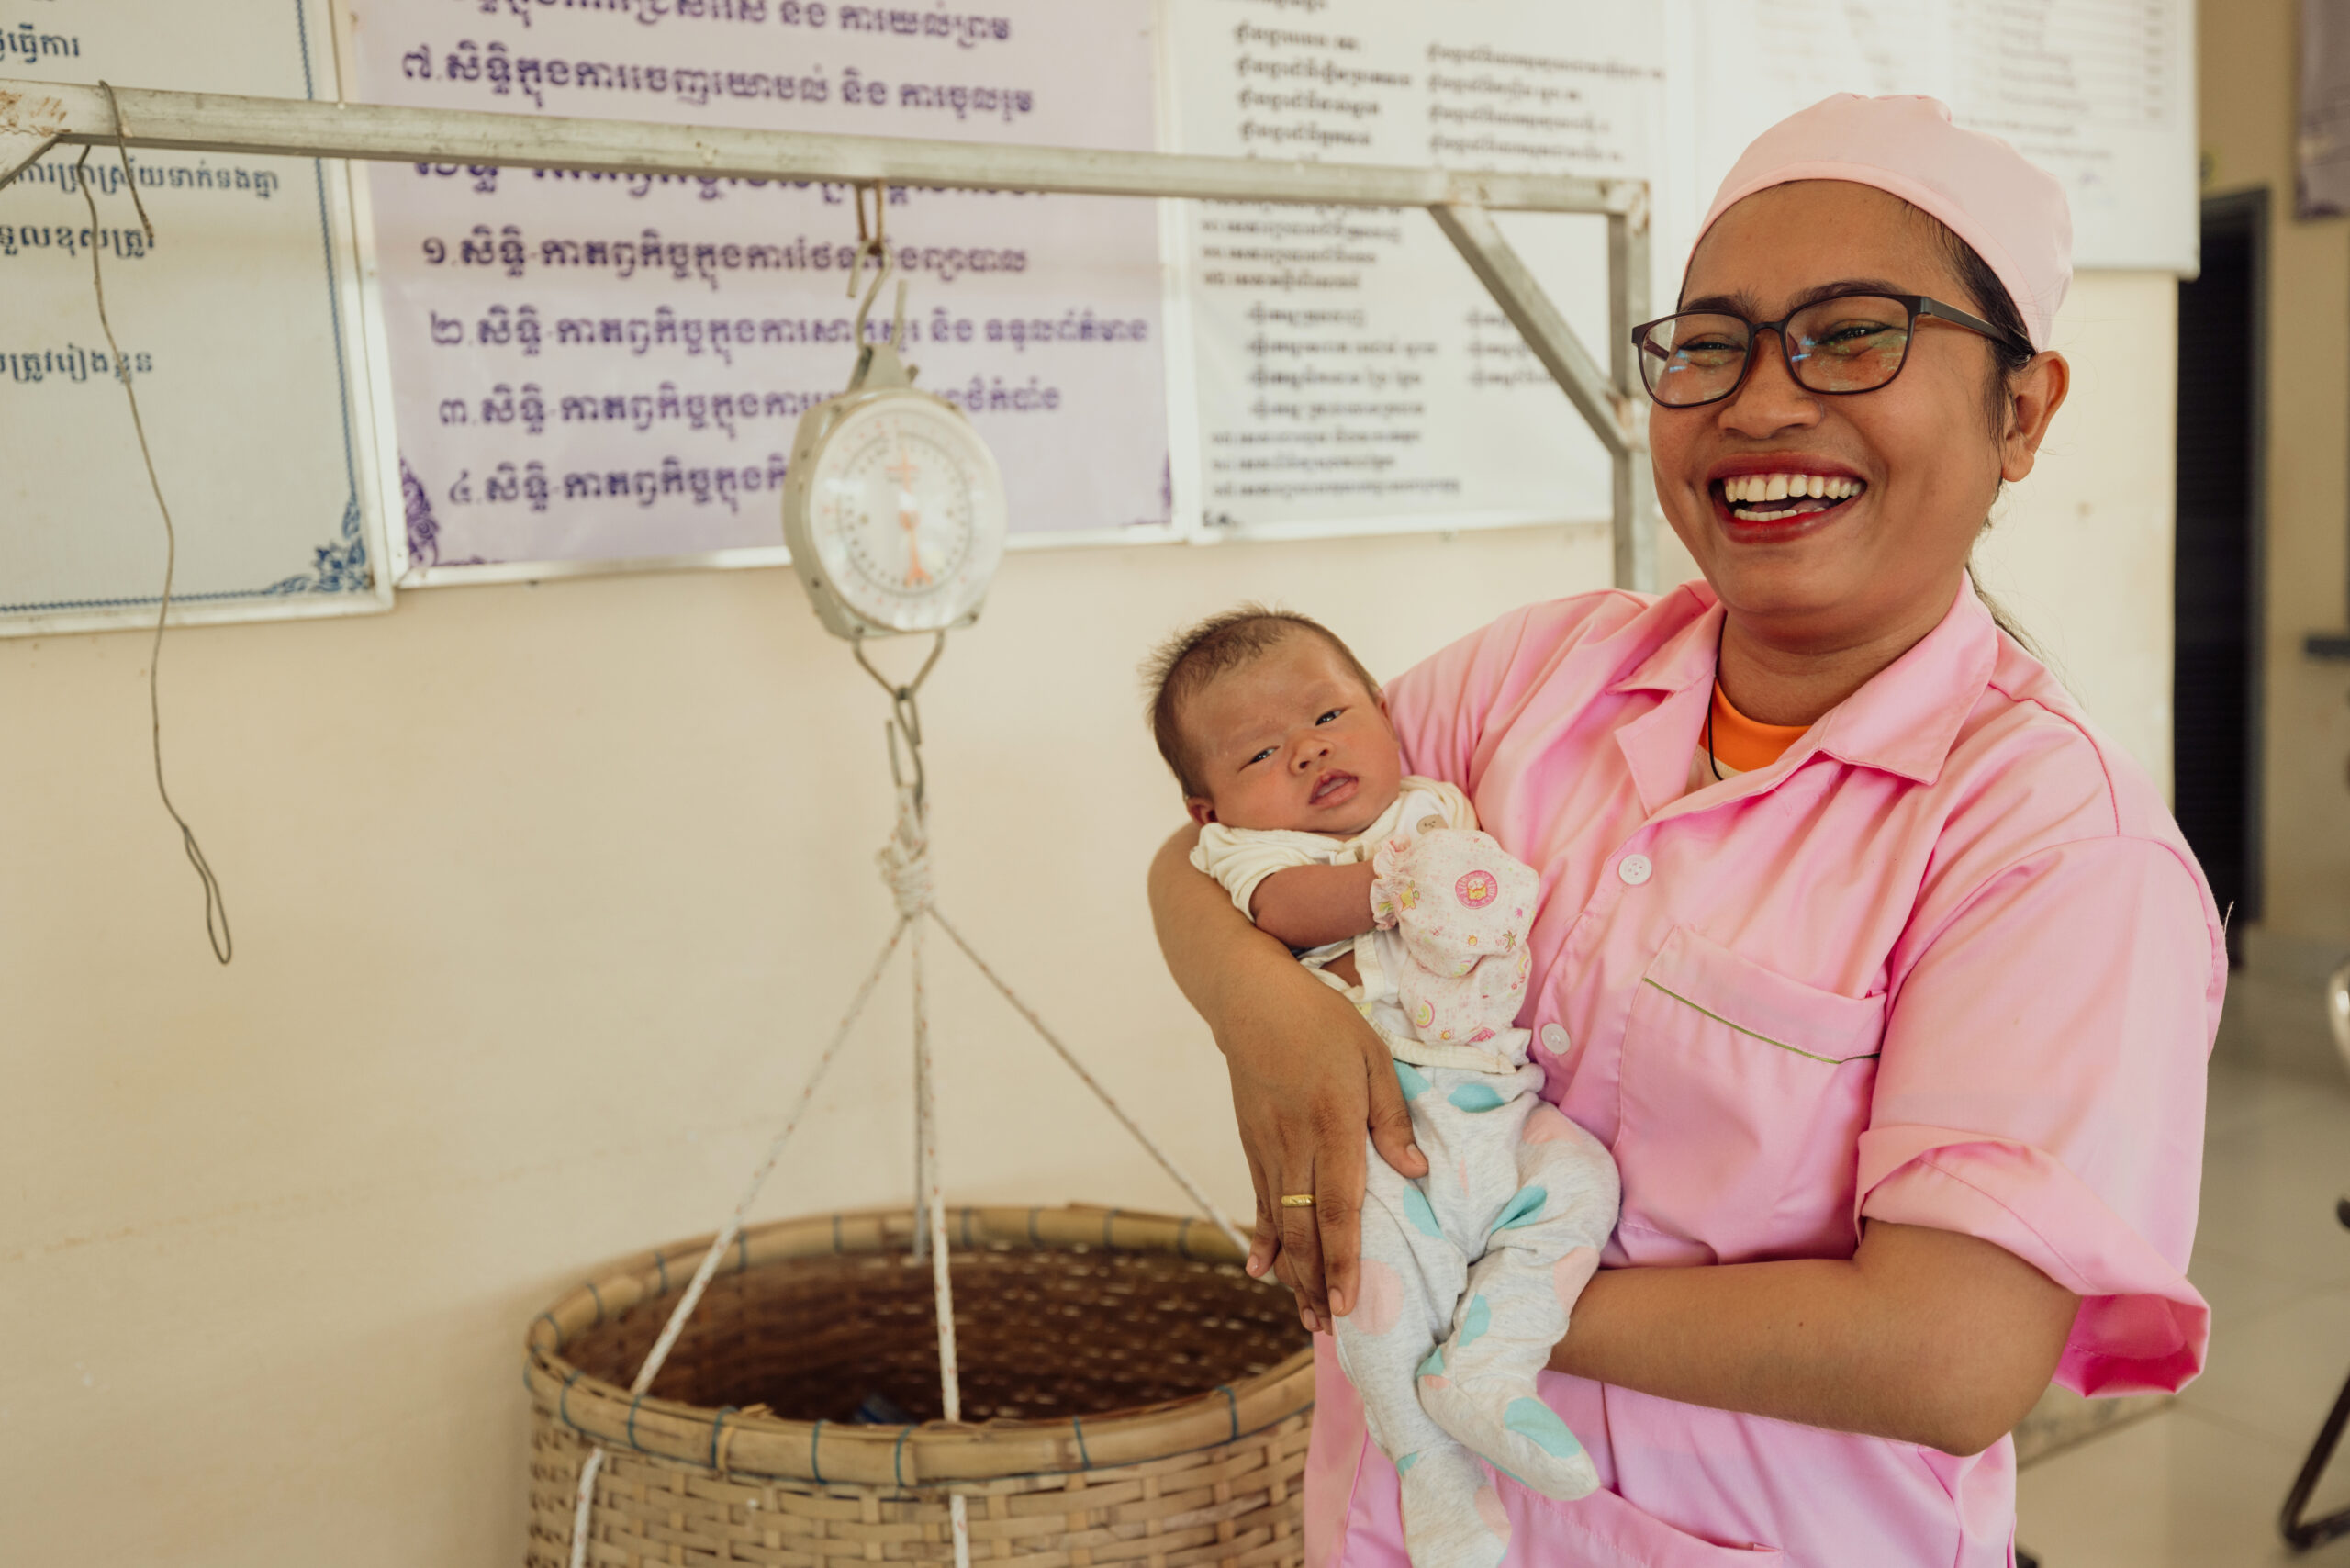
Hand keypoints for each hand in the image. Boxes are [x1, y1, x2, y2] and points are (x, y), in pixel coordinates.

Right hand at [1219, 976, 1425, 1331]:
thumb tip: (1414, 1173)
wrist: (1250, 999)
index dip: (1344, 1260)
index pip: (1338, 1207)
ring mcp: (1266, 1147)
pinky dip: (1262, 1239)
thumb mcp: (1372, 1057)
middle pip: (1303, 1229)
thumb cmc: (1321, 1022)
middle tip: (1331, 1330)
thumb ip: (1392, 1118)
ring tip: (1308, 1316)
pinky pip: (1259, 1201)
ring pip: (1279, 1224)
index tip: (1350, 1304)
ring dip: (1293, 1273)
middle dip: (1318, 1283)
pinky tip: (1261, 1271)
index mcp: (1332, 1124)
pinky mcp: (1251, 1144)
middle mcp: (1294, 1145)